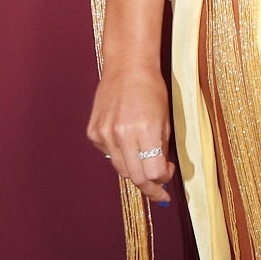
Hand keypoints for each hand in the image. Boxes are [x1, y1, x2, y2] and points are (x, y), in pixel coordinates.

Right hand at [87, 64, 174, 204]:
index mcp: (145, 130)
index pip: (153, 172)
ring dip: (135, 171)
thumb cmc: (152, 90)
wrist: (127, 67)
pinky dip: (119, 154)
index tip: (167, 179)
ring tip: (145, 165)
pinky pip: (108, 154)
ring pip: (120, 169)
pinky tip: (126, 141)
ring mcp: (105, 134)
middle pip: (135, 176)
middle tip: (158, 192)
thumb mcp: (164, 120)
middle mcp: (122, 134)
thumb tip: (160, 172)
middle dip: (149, 187)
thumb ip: (162, 147)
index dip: (162, 180)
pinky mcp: (93, 132)